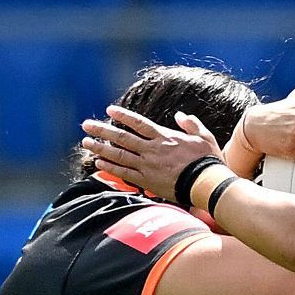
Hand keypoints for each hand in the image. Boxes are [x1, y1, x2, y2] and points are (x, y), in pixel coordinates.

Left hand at [81, 106, 219, 198]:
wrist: (206, 184)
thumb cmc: (208, 160)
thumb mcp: (204, 136)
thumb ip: (190, 124)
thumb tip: (179, 115)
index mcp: (164, 137)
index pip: (138, 123)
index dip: (123, 116)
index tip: (109, 110)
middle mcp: (152, 150)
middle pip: (122, 138)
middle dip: (102, 130)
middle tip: (86, 125)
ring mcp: (147, 166)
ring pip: (119, 155)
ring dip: (100, 148)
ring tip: (86, 143)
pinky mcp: (147, 181)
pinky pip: (124, 173)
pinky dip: (111, 168)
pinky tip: (99, 163)